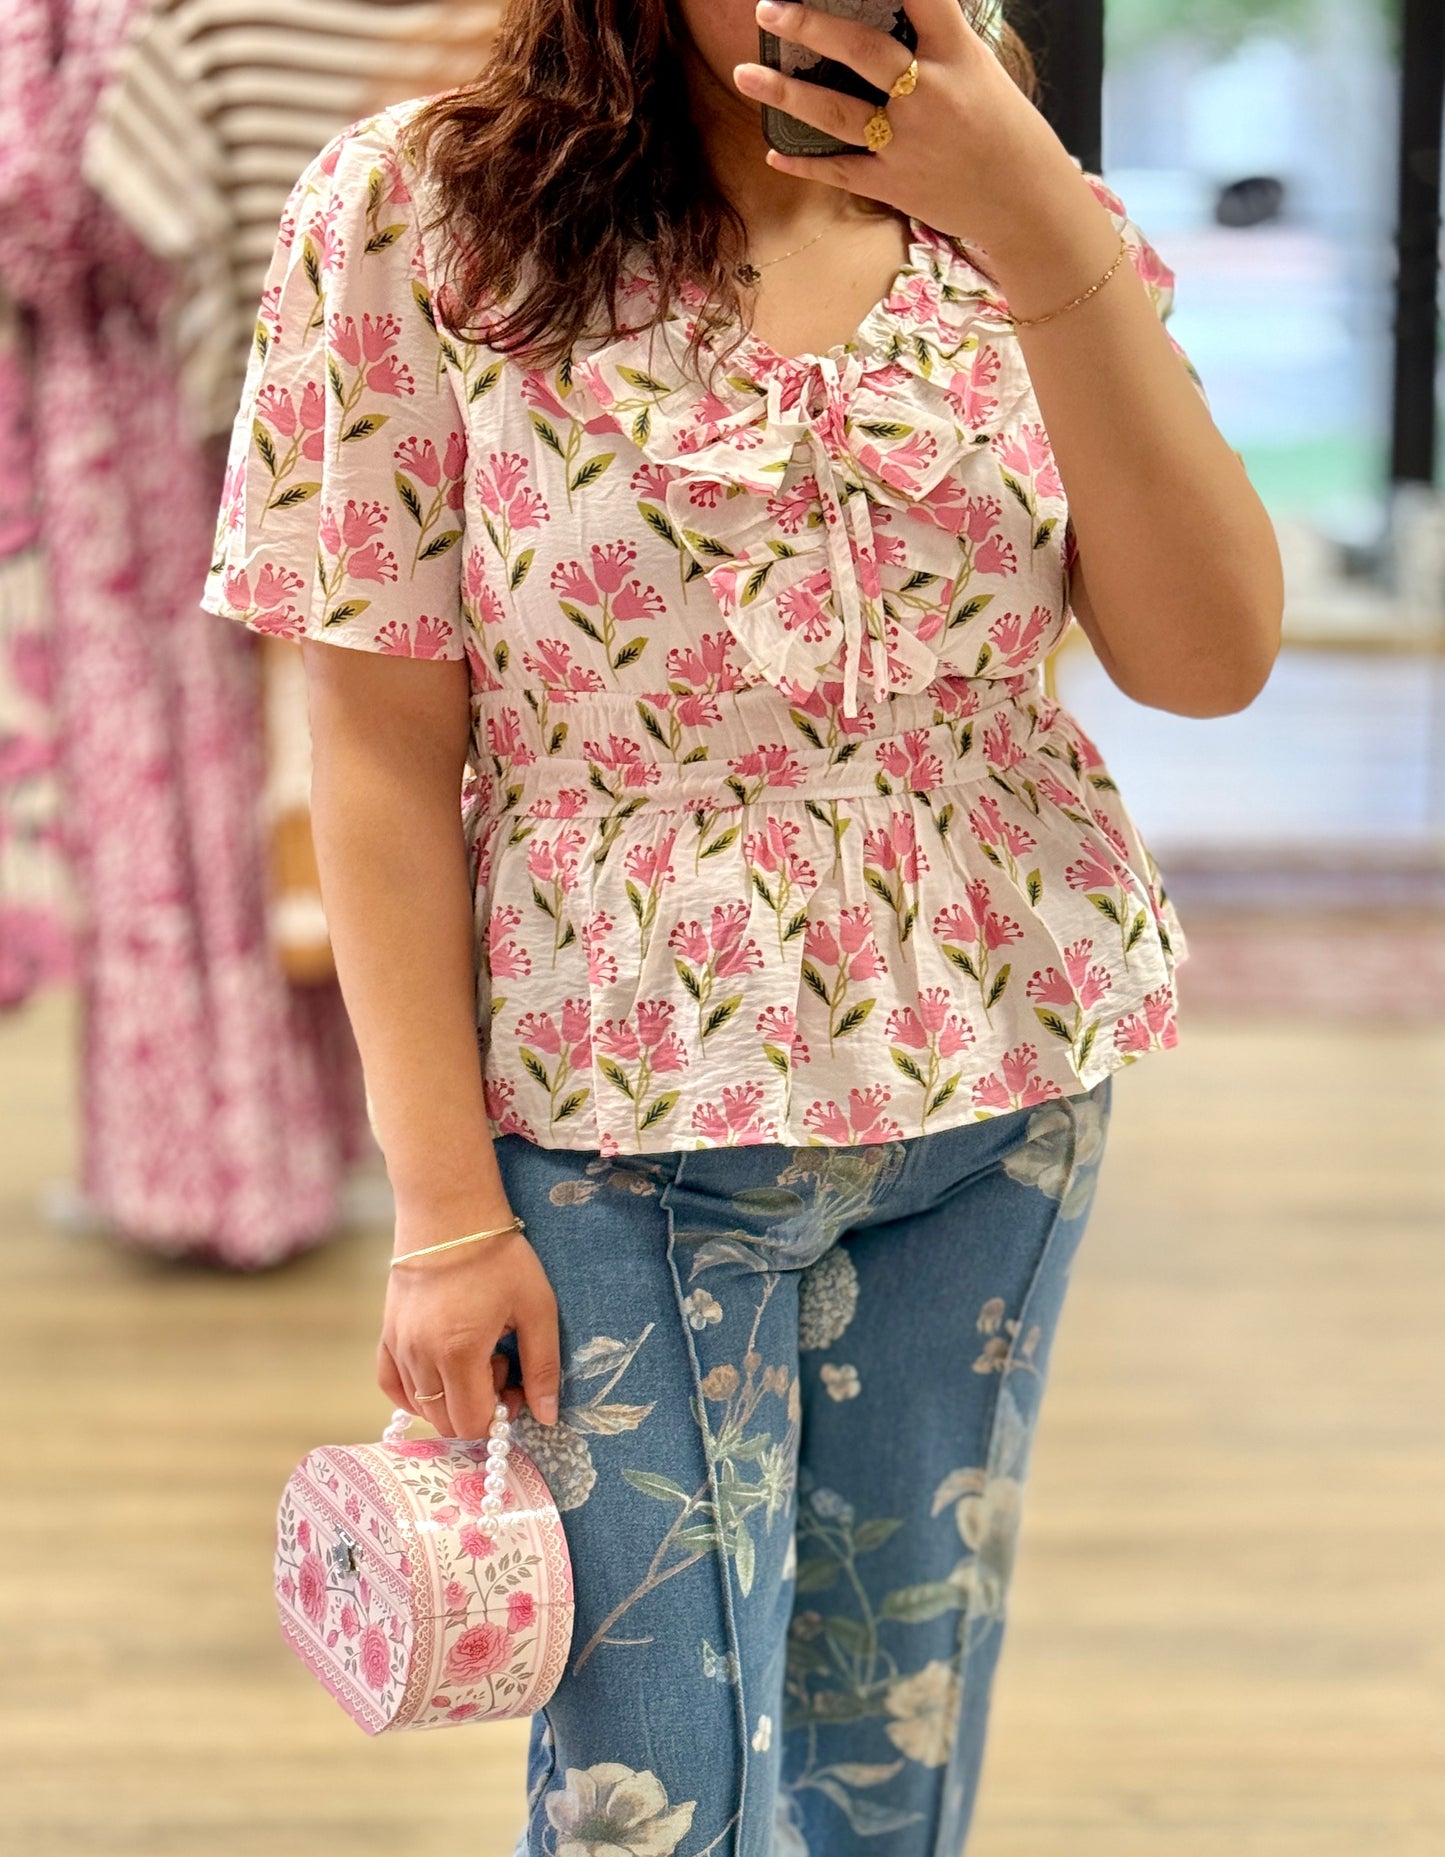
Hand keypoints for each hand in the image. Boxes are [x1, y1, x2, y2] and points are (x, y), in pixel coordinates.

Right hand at [378, 1209, 561, 1439]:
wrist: (451, 1213)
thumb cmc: (500, 1257)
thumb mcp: (537, 1308)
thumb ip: (543, 1367)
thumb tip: (546, 1418)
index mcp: (459, 1352)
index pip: (472, 1423)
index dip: (500, 1416)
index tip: (516, 1383)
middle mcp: (421, 1356)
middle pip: (446, 1422)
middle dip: (477, 1409)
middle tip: (499, 1365)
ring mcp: (398, 1346)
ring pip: (421, 1406)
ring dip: (452, 1396)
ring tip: (475, 1354)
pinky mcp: (387, 1333)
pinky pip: (391, 1384)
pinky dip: (415, 1393)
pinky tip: (440, 1374)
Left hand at [734, 0, 1091, 267]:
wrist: (1024, 202)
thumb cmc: (1005, 130)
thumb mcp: (978, 70)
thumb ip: (935, 43)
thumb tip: (895, 18)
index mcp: (957, 55)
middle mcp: (929, 95)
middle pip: (862, 52)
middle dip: (811, 27)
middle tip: (768, 9)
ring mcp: (908, 142)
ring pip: (836, 113)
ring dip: (785, 93)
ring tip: (744, 73)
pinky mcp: (896, 184)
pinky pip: (841, 171)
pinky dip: (805, 165)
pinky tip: (773, 154)